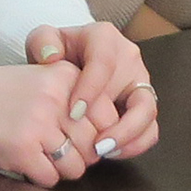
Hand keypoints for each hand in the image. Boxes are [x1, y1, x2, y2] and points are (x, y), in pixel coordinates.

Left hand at [25, 22, 159, 165]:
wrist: (68, 60)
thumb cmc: (56, 51)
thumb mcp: (43, 40)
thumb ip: (42, 41)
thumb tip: (51, 56)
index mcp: (105, 38)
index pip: (104, 62)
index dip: (91, 89)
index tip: (74, 113)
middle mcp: (129, 58)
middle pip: (135, 93)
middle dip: (117, 125)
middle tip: (94, 145)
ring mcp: (139, 81)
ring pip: (148, 113)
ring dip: (130, 137)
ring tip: (103, 151)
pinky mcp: (142, 103)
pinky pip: (148, 127)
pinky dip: (134, 144)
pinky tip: (111, 152)